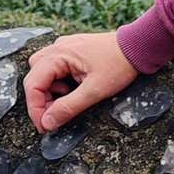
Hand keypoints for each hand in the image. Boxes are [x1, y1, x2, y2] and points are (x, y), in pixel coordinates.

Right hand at [23, 32, 138, 133]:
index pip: (33, 85)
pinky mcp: (72, 51)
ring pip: (43, 73)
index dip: (35, 109)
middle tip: (56, 117)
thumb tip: (47, 123)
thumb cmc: (120, 64)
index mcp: (59, 54)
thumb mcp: (95, 91)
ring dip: (49, 91)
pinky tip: (74, 88)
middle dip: (42, 101)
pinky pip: (55, 68)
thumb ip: (69, 107)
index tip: (45, 126)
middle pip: (35, 79)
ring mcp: (64, 47)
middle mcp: (57, 47)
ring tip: (68, 99)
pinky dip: (59, 82)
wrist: (139, 46)